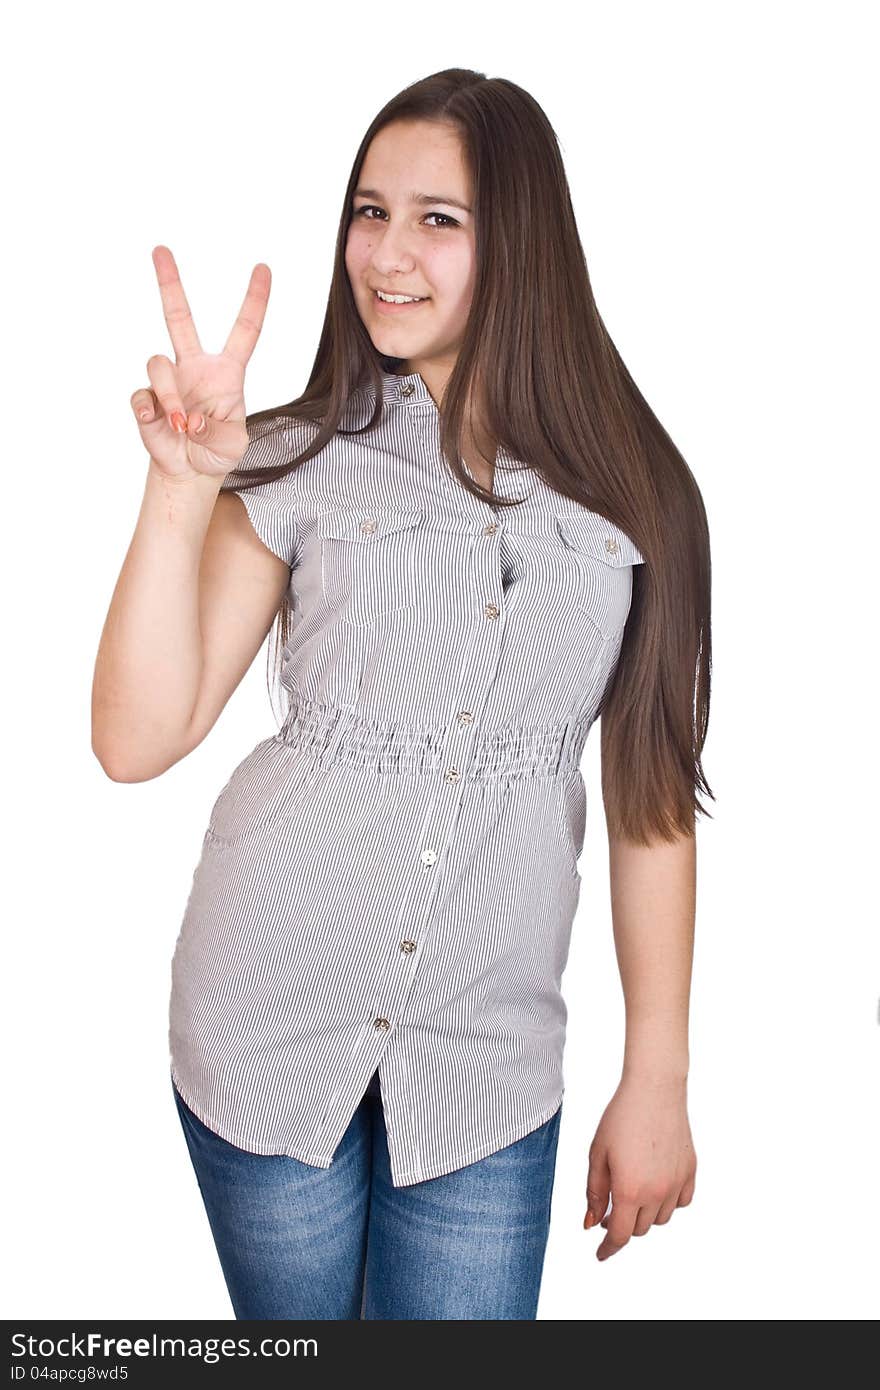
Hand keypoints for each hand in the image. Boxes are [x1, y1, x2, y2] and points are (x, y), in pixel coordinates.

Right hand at [130, 245, 270, 481]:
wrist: (191, 473)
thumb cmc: (217, 452)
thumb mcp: (233, 445)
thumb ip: (217, 431)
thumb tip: (190, 419)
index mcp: (226, 372)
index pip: (244, 330)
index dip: (254, 300)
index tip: (263, 268)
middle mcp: (194, 367)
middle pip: (179, 317)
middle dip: (169, 282)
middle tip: (159, 249)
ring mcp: (168, 381)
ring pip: (159, 365)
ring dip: (171, 396)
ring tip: (181, 424)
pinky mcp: (147, 400)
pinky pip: (142, 396)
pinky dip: (152, 412)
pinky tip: (160, 424)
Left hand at [583, 1073, 695, 1260]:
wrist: (654, 1088)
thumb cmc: (620, 1117)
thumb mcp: (597, 1154)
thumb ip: (595, 1192)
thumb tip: (592, 1223)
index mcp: (630, 1190)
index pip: (620, 1235)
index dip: (608, 1249)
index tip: (600, 1254)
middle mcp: (657, 1192)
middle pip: (640, 1229)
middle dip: (623, 1224)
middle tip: (609, 1208)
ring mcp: (677, 1183)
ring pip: (661, 1219)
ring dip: (645, 1214)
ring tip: (632, 1189)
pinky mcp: (691, 1171)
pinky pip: (681, 1202)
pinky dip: (668, 1202)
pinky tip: (656, 1185)